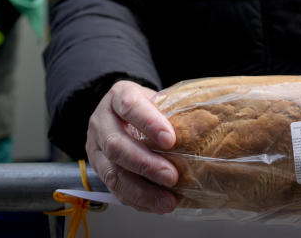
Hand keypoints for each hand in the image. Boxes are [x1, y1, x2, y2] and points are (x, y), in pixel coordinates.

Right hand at [85, 80, 177, 213]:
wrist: (121, 113)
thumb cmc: (146, 106)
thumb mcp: (157, 99)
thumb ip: (172, 110)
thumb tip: (205, 128)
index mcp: (118, 96)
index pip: (129, 106)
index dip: (149, 123)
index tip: (170, 140)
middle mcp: (101, 121)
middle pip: (116, 145)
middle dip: (145, 164)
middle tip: (172, 176)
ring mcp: (96, 147)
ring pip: (112, 173)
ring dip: (141, 190)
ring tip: (167, 201)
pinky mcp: (98, 170)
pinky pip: (114, 190)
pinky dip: (137, 200)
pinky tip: (156, 205)